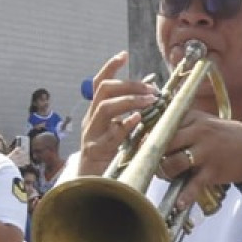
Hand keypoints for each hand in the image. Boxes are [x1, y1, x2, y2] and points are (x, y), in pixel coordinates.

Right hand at [79, 51, 158, 174]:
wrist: (90, 186)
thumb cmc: (108, 157)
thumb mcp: (118, 131)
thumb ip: (130, 113)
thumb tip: (150, 90)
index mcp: (96, 113)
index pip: (99, 83)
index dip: (110, 67)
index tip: (124, 54)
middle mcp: (91, 120)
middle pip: (104, 90)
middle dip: (128, 84)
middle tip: (151, 89)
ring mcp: (91, 135)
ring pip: (106, 108)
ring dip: (130, 101)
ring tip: (150, 101)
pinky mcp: (96, 150)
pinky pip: (111, 135)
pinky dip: (125, 124)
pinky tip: (138, 119)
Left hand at [155, 111, 241, 213]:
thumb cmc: (228, 137)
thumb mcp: (209, 122)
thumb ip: (186, 123)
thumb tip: (158, 128)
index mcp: (196, 119)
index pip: (166, 124)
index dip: (152, 134)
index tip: (143, 142)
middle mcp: (200, 133)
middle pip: (165, 142)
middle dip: (153, 153)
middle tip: (149, 160)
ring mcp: (206, 152)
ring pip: (174, 162)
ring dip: (164, 171)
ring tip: (164, 175)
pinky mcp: (212, 171)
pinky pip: (194, 185)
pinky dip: (185, 195)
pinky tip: (179, 203)